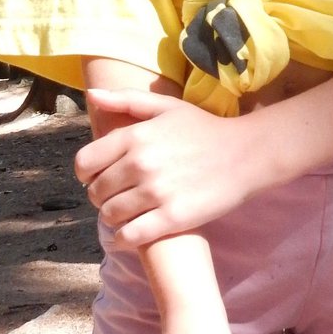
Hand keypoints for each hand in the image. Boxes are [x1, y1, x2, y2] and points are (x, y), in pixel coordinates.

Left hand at [77, 89, 272, 245]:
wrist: (247, 154)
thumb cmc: (205, 129)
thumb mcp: (167, 106)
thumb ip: (126, 100)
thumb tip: (92, 94)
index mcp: (135, 136)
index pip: (85, 162)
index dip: (85, 174)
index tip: (96, 177)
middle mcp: (141, 164)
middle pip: (97, 191)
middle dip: (101, 196)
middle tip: (115, 197)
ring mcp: (156, 192)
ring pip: (110, 215)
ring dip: (112, 218)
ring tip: (124, 214)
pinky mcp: (172, 218)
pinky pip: (131, 236)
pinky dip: (124, 239)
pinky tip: (128, 235)